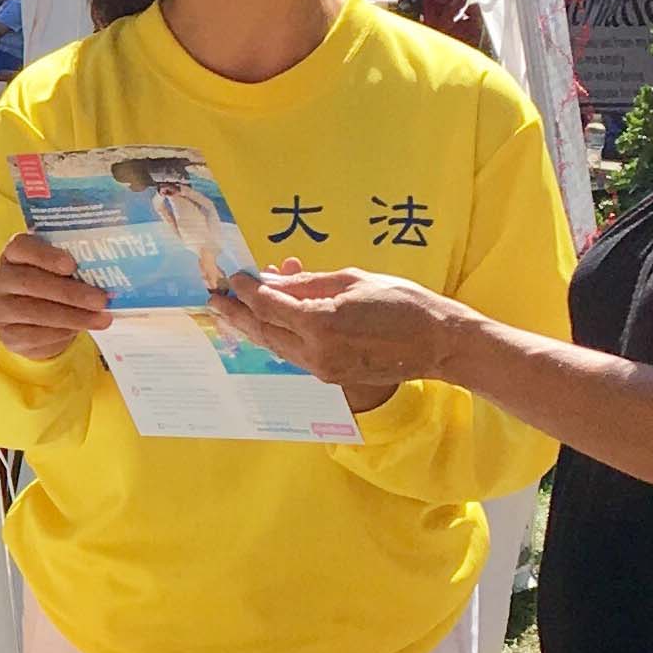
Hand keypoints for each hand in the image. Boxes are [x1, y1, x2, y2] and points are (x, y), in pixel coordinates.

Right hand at [0, 232, 112, 360]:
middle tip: (100, 299)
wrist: (36, 320)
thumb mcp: (61, 268)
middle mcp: (0, 277)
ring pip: (34, 312)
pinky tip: (81, 330)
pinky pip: (34, 335)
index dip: (46, 256)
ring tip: (101, 319)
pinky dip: (61, 333)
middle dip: (69, 292)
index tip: (71, 265)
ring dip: (72, 316)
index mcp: (13, 252)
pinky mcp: (6, 334)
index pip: (21, 247)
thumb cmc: (54, 282)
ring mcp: (0, 307)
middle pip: (30, 283)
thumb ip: (75, 263)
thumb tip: (108, 269)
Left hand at [209, 266, 465, 388]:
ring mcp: (323, 368)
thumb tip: (274, 279)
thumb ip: (308, 284)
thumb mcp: (352, 280)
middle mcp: (315, 352)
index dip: (247, 289)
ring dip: (255, 327)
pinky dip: (280, 337)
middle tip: (214, 298)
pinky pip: (295, 354)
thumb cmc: (403, 303)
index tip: (234, 276)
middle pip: (263, 332)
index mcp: (320, 324)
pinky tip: (272, 324)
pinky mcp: (332, 376)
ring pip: (276, 346)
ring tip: (235, 311)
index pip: (269, 305)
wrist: (437, 343)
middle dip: (237, 314)